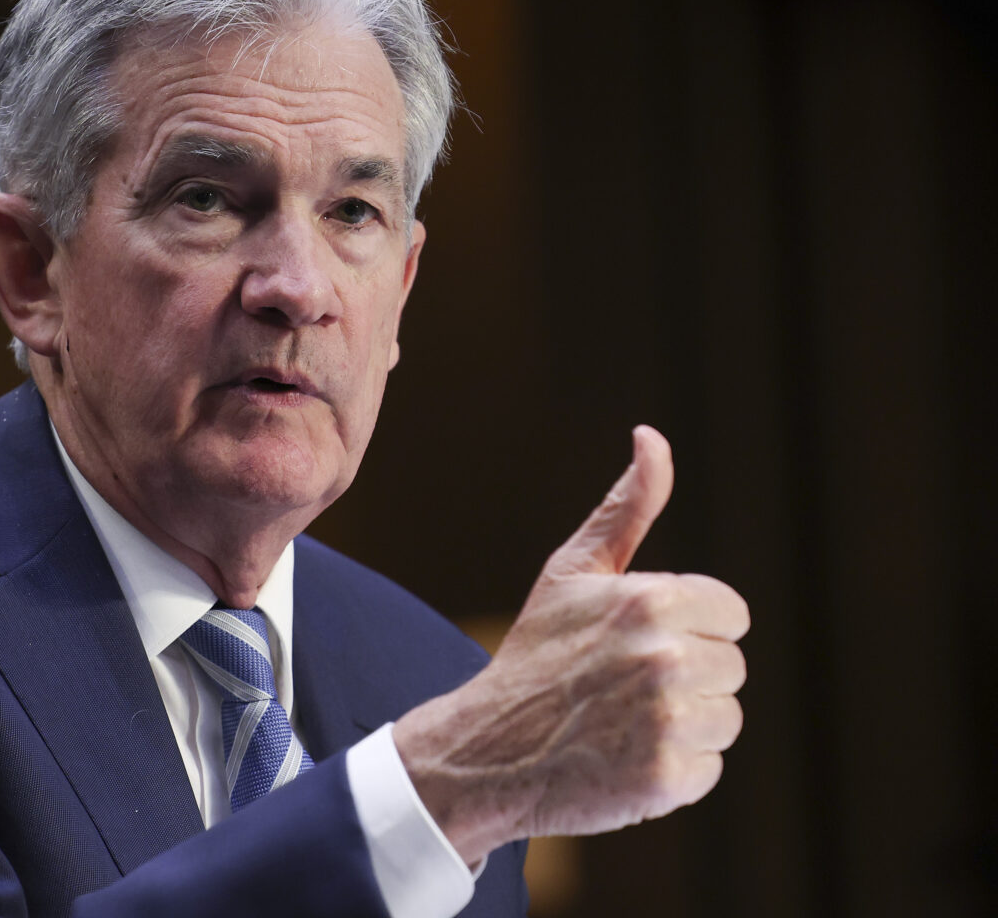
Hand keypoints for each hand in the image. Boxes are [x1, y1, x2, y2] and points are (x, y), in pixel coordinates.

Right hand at [393, 426, 749, 863]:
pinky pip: (708, 769)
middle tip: (621, 685)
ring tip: (623, 722)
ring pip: (725, 718)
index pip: (730, 614)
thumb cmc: (537, 652)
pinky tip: (622, 758)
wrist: (486, 746)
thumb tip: (652, 436)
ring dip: (684, 725)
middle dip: (688, 677)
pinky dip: (672, 772)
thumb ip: (626, 506)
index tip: (637, 641)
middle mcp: (664, 659)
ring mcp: (665, 722)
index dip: (689, 626)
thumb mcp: (573, 572)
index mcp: (650, 601)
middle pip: (730, 667)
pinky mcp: (665, 780)